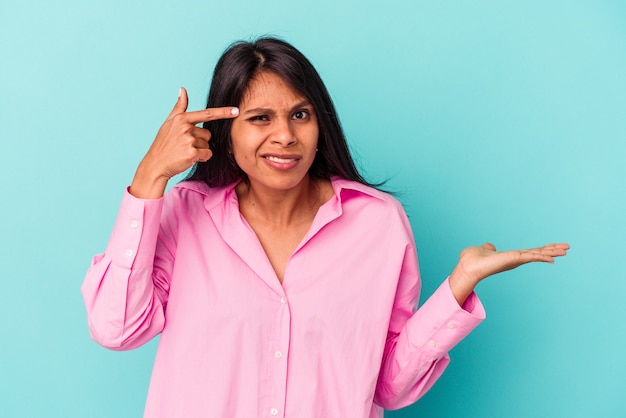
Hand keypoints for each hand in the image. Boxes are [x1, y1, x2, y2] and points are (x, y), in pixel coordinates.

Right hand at [130, 87, 238, 198]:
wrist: (155, 164)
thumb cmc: (163, 143)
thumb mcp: (169, 123)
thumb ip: (179, 107)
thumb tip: (182, 89)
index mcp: (181, 119)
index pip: (207, 114)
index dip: (223, 112)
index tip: (236, 110)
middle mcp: (185, 128)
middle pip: (208, 134)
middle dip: (200, 141)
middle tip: (185, 145)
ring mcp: (188, 140)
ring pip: (207, 145)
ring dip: (200, 150)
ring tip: (184, 152)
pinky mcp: (192, 153)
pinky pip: (207, 154)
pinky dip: (201, 158)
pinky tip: (188, 158)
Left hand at [449, 242, 569, 304]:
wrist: (467, 267)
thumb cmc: (472, 260)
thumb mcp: (483, 250)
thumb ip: (489, 248)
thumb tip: (490, 246)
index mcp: (510, 256)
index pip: (530, 252)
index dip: (542, 249)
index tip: (554, 248)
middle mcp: (515, 259)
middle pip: (538, 253)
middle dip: (553, 250)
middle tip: (568, 248)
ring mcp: (515, 260)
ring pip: (538, 254)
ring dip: (552, 251)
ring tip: (567, 250)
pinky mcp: (513, 259)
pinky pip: (531, 256)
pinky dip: (541, 256)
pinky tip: (552, 257)